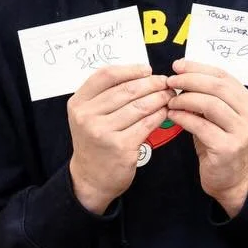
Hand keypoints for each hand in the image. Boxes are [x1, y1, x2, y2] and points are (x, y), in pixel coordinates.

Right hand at [66, 65, 171, 214]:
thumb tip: (141, 75)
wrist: (91, 178)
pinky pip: (146, 124)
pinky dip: (159, 115)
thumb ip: (106, 95)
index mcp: (78, 103)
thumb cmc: (95, 142)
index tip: (147, 70)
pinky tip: (165, 112)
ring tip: (169, 96)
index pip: (106, 75)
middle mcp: (87, 116)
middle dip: (151, 83)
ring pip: (139, 106)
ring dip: (159, 98)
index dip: (130, 69)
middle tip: (166, 83)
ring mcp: (103, 132)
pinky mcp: (121, 147)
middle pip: (126, 90)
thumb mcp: (89, 115)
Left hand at [166, 59, 247, 217]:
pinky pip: (201, 126)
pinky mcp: (228, 148)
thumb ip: (207, 96)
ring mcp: (241, 131)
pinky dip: (184, 117)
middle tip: (170, 81)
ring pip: (211, 104)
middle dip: (190, 80)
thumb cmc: (219, 143)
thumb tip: (181, 75)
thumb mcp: (217, 116)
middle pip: (218, 87)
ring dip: (186, 99)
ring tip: (170, 100)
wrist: (231, 178)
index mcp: (247, 101)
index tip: (177, 65)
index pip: (223, 76)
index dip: (198, 67)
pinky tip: (173, 115)